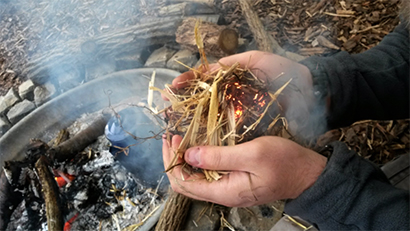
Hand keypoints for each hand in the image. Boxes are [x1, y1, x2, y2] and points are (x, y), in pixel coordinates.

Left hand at [162, 135, 326, 206]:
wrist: (307, 174)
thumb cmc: (285, 162)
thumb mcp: (252, 154)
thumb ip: (219, 156)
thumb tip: (189, 155)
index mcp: (224, 191)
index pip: (184, 182)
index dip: (173, 160)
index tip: (172, 137)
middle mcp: (222, 194)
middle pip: (185, 183)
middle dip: (174, 159)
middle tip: (172, 136)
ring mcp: (227, 189)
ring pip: (195, 178)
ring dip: (184, 159)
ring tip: (181, 138)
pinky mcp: (233, 181)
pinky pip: (207, 174)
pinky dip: (198, 160)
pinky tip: (199, 145)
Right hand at [167, 51, 320, 138]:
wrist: (310, 94)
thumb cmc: (285, 73)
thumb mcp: (258, 60)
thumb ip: (234, 62)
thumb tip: (209, 68)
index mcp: (232, 82)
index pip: (205, 81)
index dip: (188, 83)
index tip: (174, 87)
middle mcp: (233, 99)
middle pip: (203, 101)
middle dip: (185, 102)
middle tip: (169, 105)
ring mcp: (239, 115)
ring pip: (212, 118)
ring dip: (193, 120)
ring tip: (177, 121)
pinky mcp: (248, 130)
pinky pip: (227, 132)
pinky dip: (212, 135)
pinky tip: (198, 137)